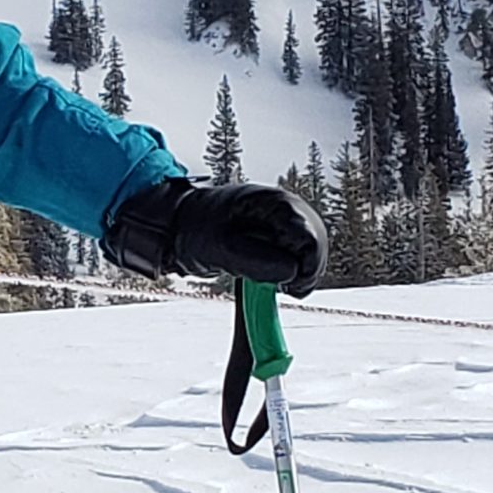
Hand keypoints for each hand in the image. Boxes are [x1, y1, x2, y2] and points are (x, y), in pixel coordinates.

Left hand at [104, 176, 327, 297]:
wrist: (176, 223)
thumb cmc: (193, 228)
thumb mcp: (220, 248)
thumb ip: (256, 261)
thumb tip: (291, 272)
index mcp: (273, 203)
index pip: (311, 237)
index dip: (307, 267)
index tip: (290, 288)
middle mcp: (284, 207)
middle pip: (316, 244)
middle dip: (305, 270)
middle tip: (283, 290)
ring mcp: (282, 220)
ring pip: (310, 251)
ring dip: (297, 272)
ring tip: (275, 285)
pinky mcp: (277, 234)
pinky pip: (297, 253)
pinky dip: (289, 270)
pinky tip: (273, 278)